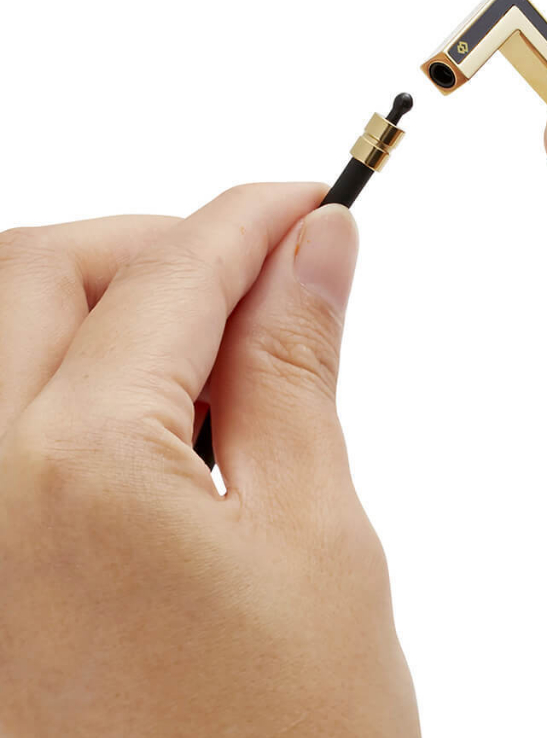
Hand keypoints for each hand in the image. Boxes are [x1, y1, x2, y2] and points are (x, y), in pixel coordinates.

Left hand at [0, 184, 419, 737]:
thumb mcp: (317, 536)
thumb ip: (298, 367)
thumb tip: (317, 252)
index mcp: (72, 472)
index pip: (172, 272)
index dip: (252, 217)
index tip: (310, 201)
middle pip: (38, 269)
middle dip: (154, 243)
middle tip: (255, 270)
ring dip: (102, 304)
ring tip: (211, 354)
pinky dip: (62, 379)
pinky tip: (150, 423)